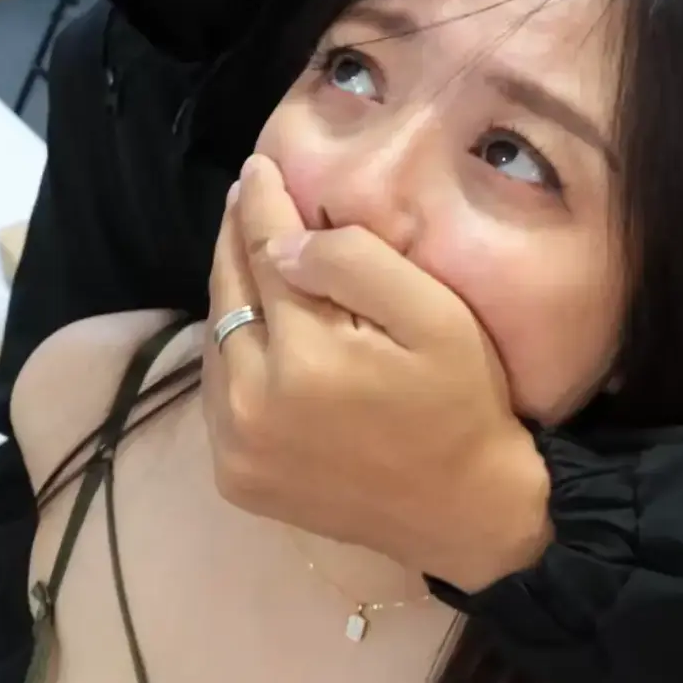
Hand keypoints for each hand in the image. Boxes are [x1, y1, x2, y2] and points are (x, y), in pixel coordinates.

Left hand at [202, 154, 553, 591]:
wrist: (467, 515)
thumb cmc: (463, 406)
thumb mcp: (435, 318)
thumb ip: (355, 265)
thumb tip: (279, 241)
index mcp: (304, 358)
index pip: (266, 255)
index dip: (261, 205)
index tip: (258, 166)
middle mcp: (252, 404)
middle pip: (228, 296)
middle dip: (237, 240)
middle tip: (245, 195)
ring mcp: (237, 447)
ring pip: (215, 343)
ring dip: (230, 294)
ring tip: (248, 252)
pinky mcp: (235, 477)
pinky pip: (217, 394)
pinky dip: (229, 353)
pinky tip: (253, 327)